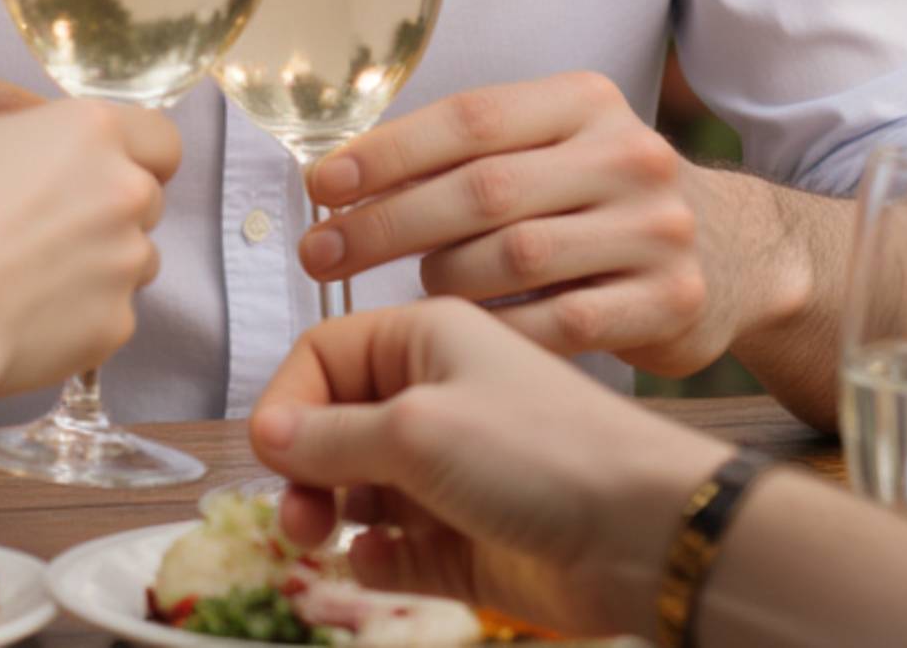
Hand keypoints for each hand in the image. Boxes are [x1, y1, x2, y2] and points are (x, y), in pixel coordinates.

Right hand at [0, 98, 181, 395]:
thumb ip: (43, 136)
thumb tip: (75, 152)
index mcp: (89, 130)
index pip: (159, 138)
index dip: (134, 156)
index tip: (103, 174)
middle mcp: (121, 189)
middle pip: (146, 198)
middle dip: (108, 210)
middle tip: (46, 228)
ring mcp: (124, 260)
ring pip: (133, 257)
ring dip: (99, 262)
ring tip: (28, 275)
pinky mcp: (114, 325)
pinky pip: (110, 312)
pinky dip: (78, 315)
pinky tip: (24, 315)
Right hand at [249, 300, 722, 641]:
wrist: (640, 532)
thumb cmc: (540, 451)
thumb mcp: (417, 428)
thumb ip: (331, 436)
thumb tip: (265, 434)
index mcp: (425, 342)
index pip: (325, 355)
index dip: (287, 400)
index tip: (268, 454)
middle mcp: (434, 398)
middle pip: (334, 427)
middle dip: (303, 470)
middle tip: (297, 519)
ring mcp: (451, 473)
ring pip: (360, 492)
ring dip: (331, 515)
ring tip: (324, 540)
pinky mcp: (467, 538)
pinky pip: (397, 550)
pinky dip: (375, 560)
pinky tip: (374, 564)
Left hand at [301, 72, 739, 373]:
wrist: (737, 253)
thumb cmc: (606, 197)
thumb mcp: (558, 147)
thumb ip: (474, 153)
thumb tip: (347, 175)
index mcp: (584, 102)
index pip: (470, 118)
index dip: (388, 152)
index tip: (322, 186)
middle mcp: (625, 155)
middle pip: (483, 189)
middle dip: (388, 223)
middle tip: (322, 253)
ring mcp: (653, 230)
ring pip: (515, 259)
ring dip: (444, 280)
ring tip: (413, 293)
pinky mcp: (670, 302)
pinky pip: (560, 326)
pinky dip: (501, 334)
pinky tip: (465, 339)